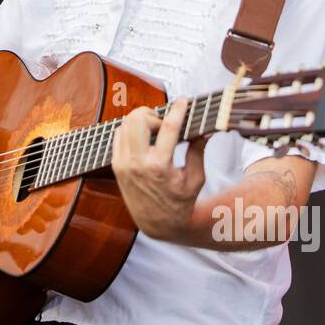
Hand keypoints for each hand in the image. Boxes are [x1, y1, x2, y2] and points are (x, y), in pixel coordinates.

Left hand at [110, 98, 207, 242]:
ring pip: (125, 124)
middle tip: (165, 122)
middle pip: (137, 119)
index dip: (177, 110)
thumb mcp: (196, 177)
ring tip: (156, 130)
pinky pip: (118, 135)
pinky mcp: (116, 165)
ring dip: (141, 121)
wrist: (157, 223)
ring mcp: (123, 164)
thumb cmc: (180, 201)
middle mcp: (137, 164)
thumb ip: (198, 150)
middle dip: (153, 113)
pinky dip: (131, 130)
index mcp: (159, 167)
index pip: (168, 128)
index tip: (183, 100)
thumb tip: (207, 127)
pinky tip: (145, 137)